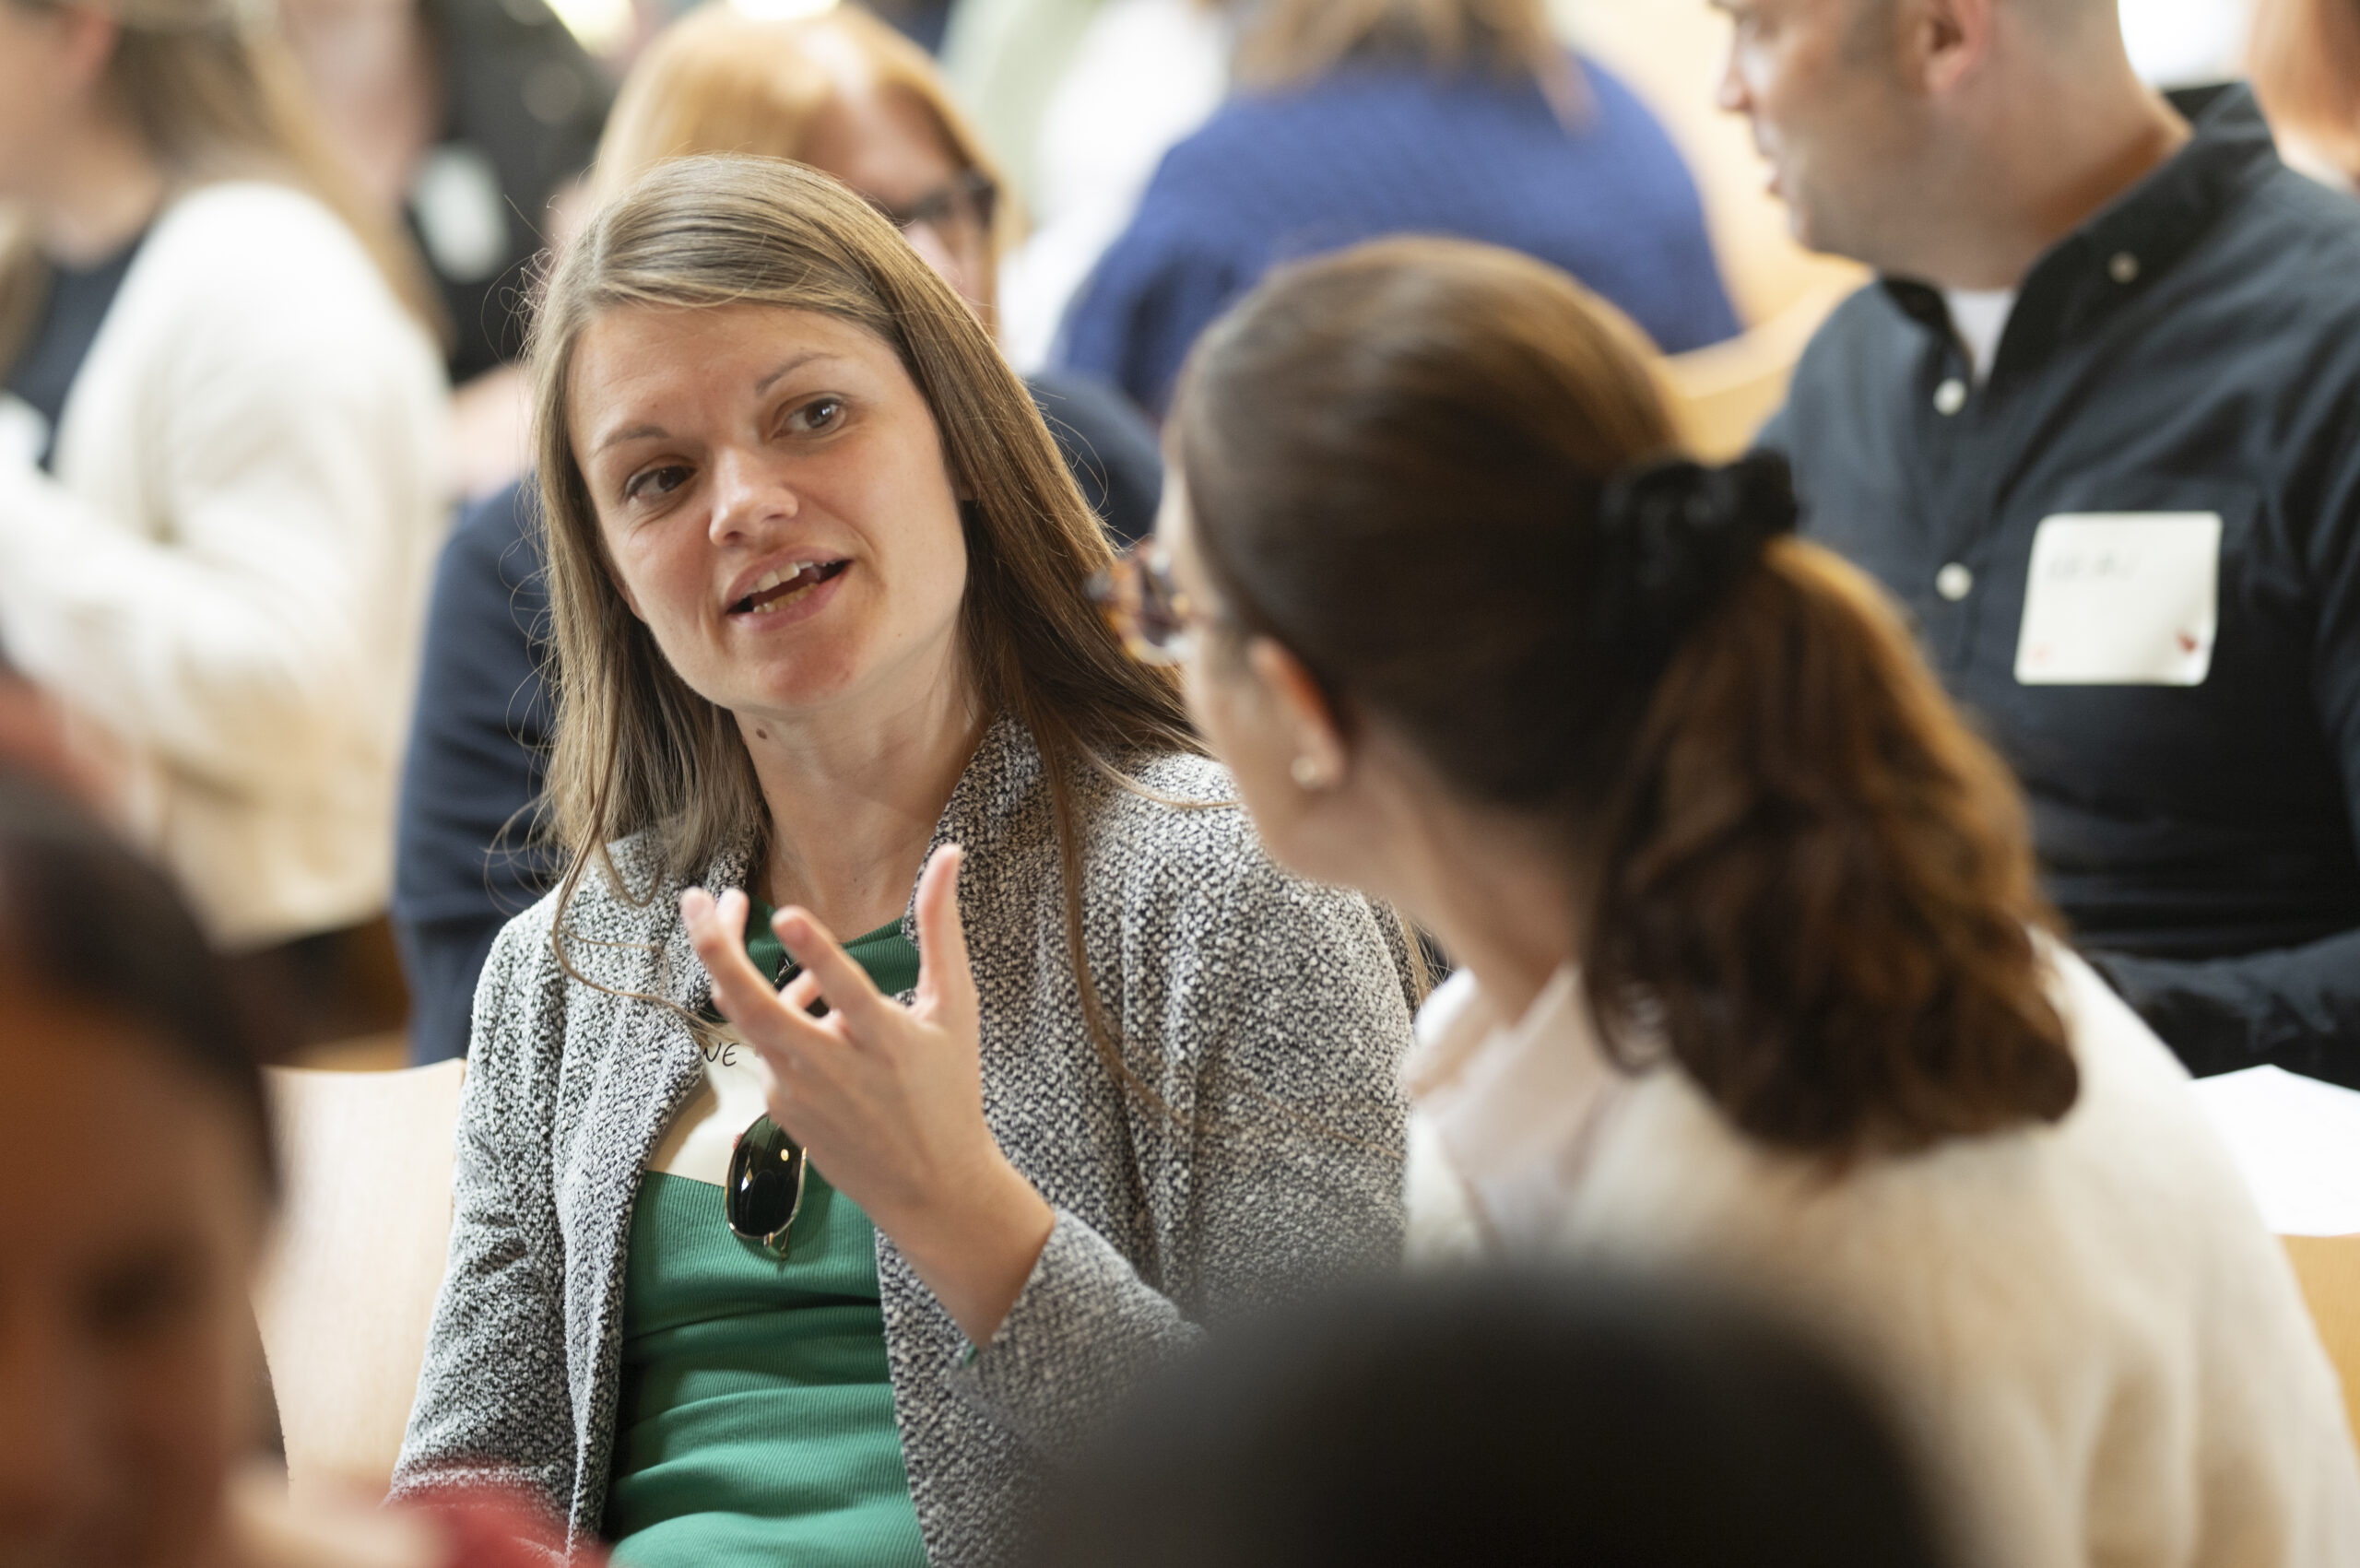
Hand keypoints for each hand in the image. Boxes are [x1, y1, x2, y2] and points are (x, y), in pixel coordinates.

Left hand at [680, 845, 1054, 1344]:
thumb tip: (948, 853)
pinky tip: (804, 1002)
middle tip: (694, 900)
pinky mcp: (780, 1107)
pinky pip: (763, 1044)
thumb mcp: (956, 1008)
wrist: (930, 1189)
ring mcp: (799, 1091)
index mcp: (886, 1040)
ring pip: (748, 1017)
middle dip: (716, 949)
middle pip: (757, 1007)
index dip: (814, 952)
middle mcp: (834, 1067)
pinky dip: (774, 1012)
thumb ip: (941, 928)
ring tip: (739, 914)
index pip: (846, 991)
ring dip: (736, 965)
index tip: (784, 914)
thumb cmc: (949, 1091)